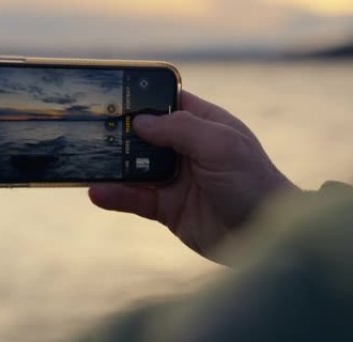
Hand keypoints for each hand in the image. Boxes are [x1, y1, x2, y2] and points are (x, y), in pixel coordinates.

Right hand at [89, 92, 297, 258]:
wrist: (264, 236)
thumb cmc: (251, 183)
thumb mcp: (220, 146)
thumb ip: (181, 129)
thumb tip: (141, 121)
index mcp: (205, 126)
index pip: (169, 103)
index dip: (144, 98)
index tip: (113, 94)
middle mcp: (187, 150)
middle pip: (146, 135)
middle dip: (121, 132)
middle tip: (90, 127)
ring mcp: (176, 180)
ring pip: (136, 167)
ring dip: (113, 165)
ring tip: (87, 160)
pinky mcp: (168, 209)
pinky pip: (136, 199)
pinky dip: (116, 195)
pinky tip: (97, 192)